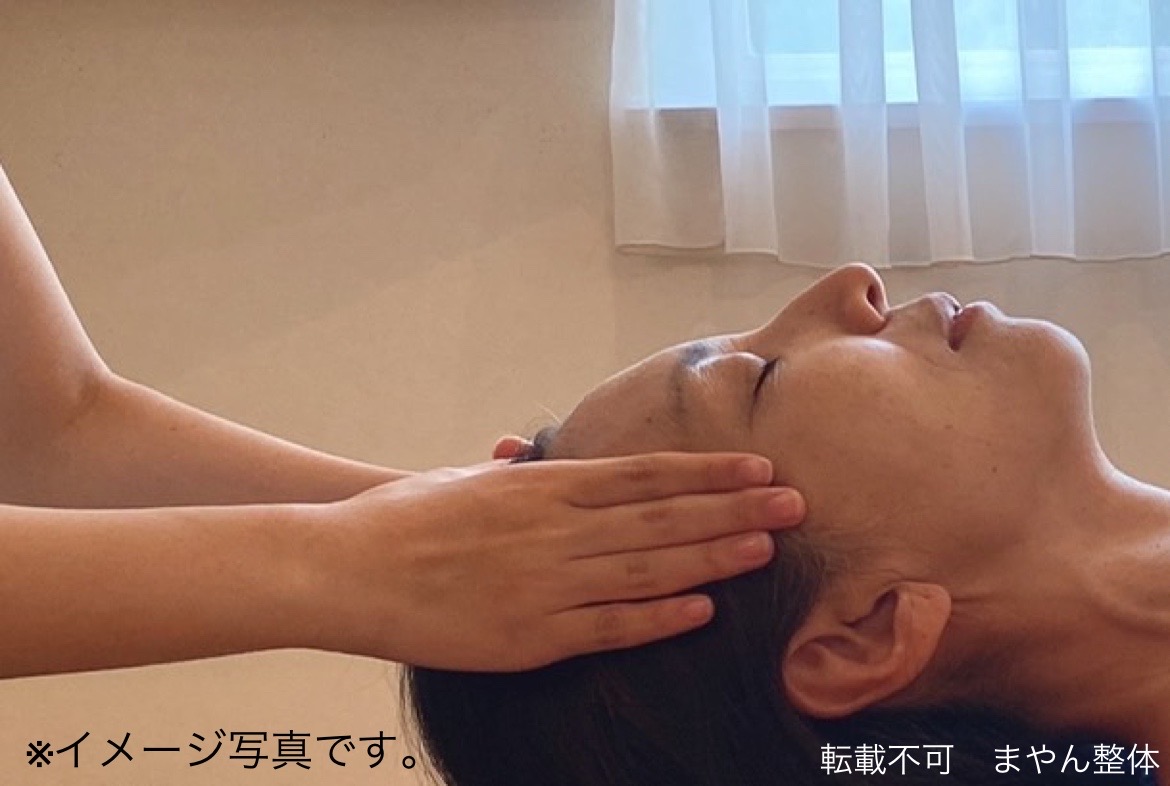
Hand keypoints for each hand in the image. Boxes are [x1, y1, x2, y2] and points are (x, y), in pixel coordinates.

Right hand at [302, 452, 805, 670]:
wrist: (343, 568)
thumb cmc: (402, 518)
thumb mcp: (467, 479)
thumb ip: (520, 475)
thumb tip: (541, 456)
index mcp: (541, 487)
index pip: (642, 474)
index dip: (704, 473)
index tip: (754, 467)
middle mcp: (552, 530)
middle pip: (659, 518)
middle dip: (732, 511)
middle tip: (793, 502)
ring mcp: (542, 584)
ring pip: (645, 570)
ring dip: (711, 559)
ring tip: (765, 550)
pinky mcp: (527, 637)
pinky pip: (605, 627)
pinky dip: (656, 619)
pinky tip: (701, 611)